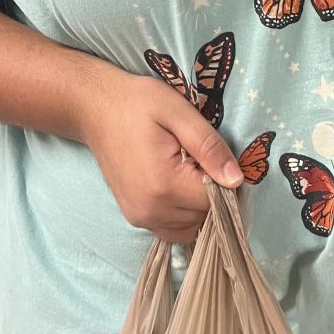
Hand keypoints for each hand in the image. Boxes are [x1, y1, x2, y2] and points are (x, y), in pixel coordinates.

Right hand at [78, 64, 243, 242]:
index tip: (216, 157)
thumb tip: (237, 179)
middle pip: (204, 216)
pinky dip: (183, 214)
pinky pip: (172, 229)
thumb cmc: (138, 103)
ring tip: (188, 170)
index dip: (226, 180)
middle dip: (212, 191)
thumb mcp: (179, 112)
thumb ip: (209, 146)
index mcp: (164, 185)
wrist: (96, 109)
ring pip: (190, 228)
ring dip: (198, 205)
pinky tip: (179, 184)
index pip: (216, 201)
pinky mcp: (135, 217)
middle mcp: (150, 210)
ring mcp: (140, 217)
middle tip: (200, 158)